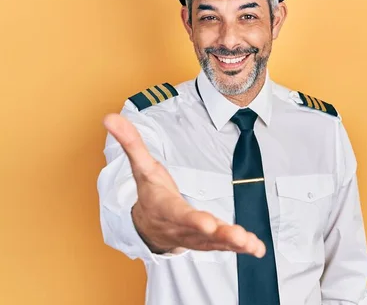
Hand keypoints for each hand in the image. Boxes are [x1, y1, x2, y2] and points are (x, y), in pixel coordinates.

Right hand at [103, 113, 265, 257]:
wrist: (148, 226)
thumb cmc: (150, 192)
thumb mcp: (141, 167)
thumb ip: (131, 143)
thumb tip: (109, 117)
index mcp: (166, 209)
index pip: (180, 215)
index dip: (193, 220)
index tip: (209, 224)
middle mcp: (181, 227)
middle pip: (201, 233)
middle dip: (220, 235)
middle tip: (238, 237)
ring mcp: (195, 237)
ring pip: (215, 243)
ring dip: (234, 243)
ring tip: (251, 244)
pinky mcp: (208, 241)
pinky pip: (224, 246)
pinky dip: (242, 248)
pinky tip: (258, 249)